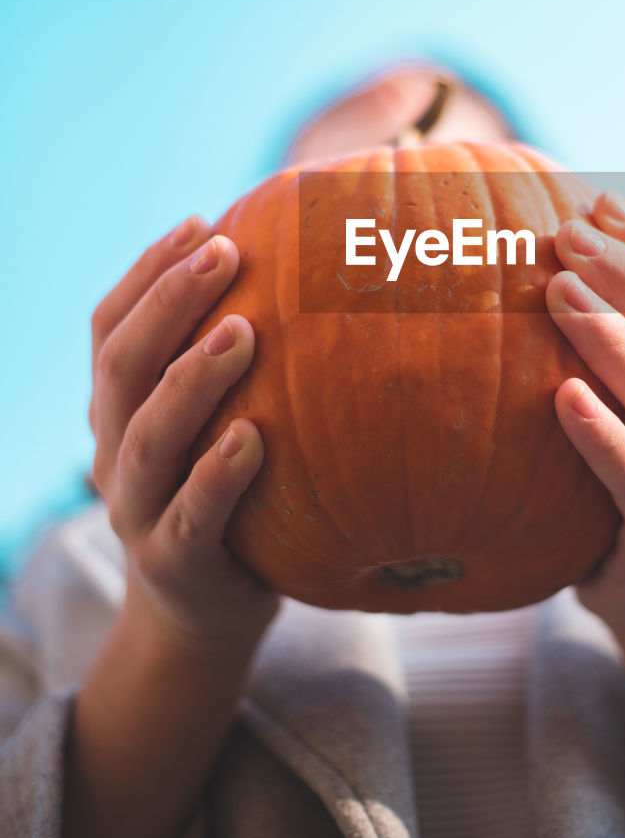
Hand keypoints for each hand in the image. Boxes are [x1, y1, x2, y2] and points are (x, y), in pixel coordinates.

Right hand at [89, 216, 279, 656]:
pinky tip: (253, 437)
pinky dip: (216, 476)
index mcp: (117, 411)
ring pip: (146, 438)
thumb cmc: (224, 496)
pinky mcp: (172, 563)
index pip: (110, 328)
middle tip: (223, 252)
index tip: (200, 222)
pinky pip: (190, 517)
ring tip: (242, 330)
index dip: (146, 273)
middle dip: (167, 302)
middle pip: (121, 367)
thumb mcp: (212, 424)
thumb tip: (302, 278)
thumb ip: (232, 367)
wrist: (199, 615)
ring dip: (191, 378)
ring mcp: (136, 511)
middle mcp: (113, 452)